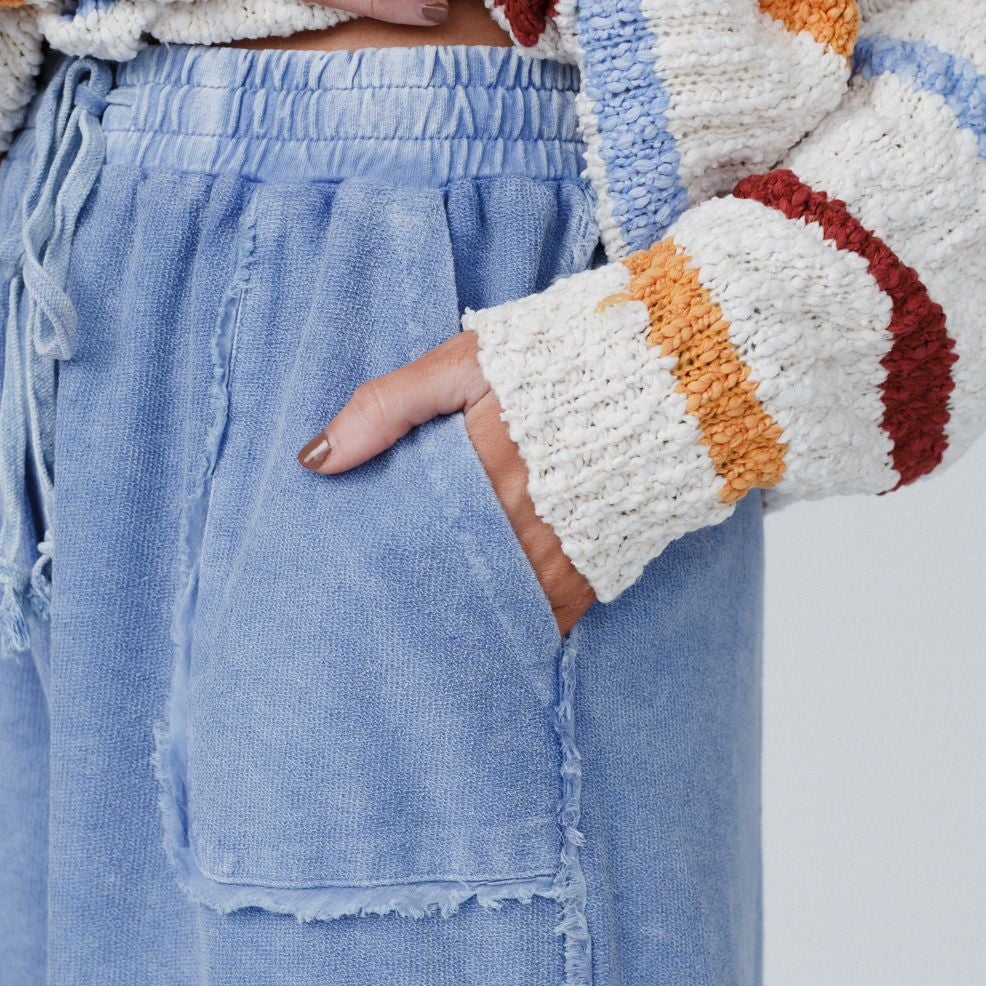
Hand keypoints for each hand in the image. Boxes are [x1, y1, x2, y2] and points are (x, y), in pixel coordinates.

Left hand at [296, 331, 594, 635]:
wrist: (668, 375)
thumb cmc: (559, 362)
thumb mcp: (467, 362)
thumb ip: (388, 406)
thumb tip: (317, 460)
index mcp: (477, 474)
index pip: (402, 538)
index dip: (372, 557)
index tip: (344, 570)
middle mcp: (516, 528)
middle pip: (438, 580)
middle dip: (406, 593)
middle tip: (368, 609)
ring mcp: (556, 559)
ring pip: (484, 607)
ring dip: (453, 610)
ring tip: (418, 623)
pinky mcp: (590, 576)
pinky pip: (538, 621)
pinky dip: (508, 623)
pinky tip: (481, 623)